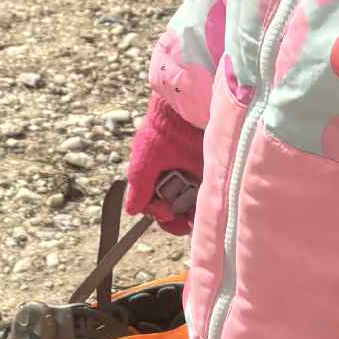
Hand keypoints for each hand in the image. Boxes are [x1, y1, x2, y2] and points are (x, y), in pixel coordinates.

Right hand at [124, 95, 201, 236]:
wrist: (181, 117)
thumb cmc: (157, 138)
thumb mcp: (142, 167)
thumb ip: (138, 191)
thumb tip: (133, 211)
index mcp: (153, 181)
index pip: (155, 208)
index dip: (159, 215)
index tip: (166, 213)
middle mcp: (171, 182)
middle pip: (174, 211)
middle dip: (177, 219)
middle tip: (184, 221)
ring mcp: (189, 179)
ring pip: (190, 207)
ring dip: (191, 213)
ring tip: (194, 213)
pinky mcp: (205, 173)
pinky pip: (205, 196)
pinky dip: (204, 202)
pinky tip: (204, 203)